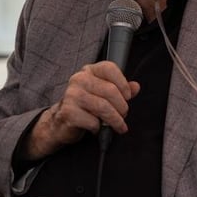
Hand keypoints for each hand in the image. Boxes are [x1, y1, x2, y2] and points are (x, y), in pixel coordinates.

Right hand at [19, 61, 139, 160]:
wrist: (61, 122)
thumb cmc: (85, 106)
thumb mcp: (102, 94)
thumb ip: (120, 89)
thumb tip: (136, 87)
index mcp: (88, 71)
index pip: (109, 68)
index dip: (123, 84)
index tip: (127, 97)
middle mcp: (78, 79)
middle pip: (110, 91)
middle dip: (122, 108)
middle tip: (122, 116)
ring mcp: (71, 95)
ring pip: (104, 107)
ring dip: (115, 121)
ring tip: (118, 126)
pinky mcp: (68, 112)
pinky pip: (93, 121)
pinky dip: (98, 128)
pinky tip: (96, 127)